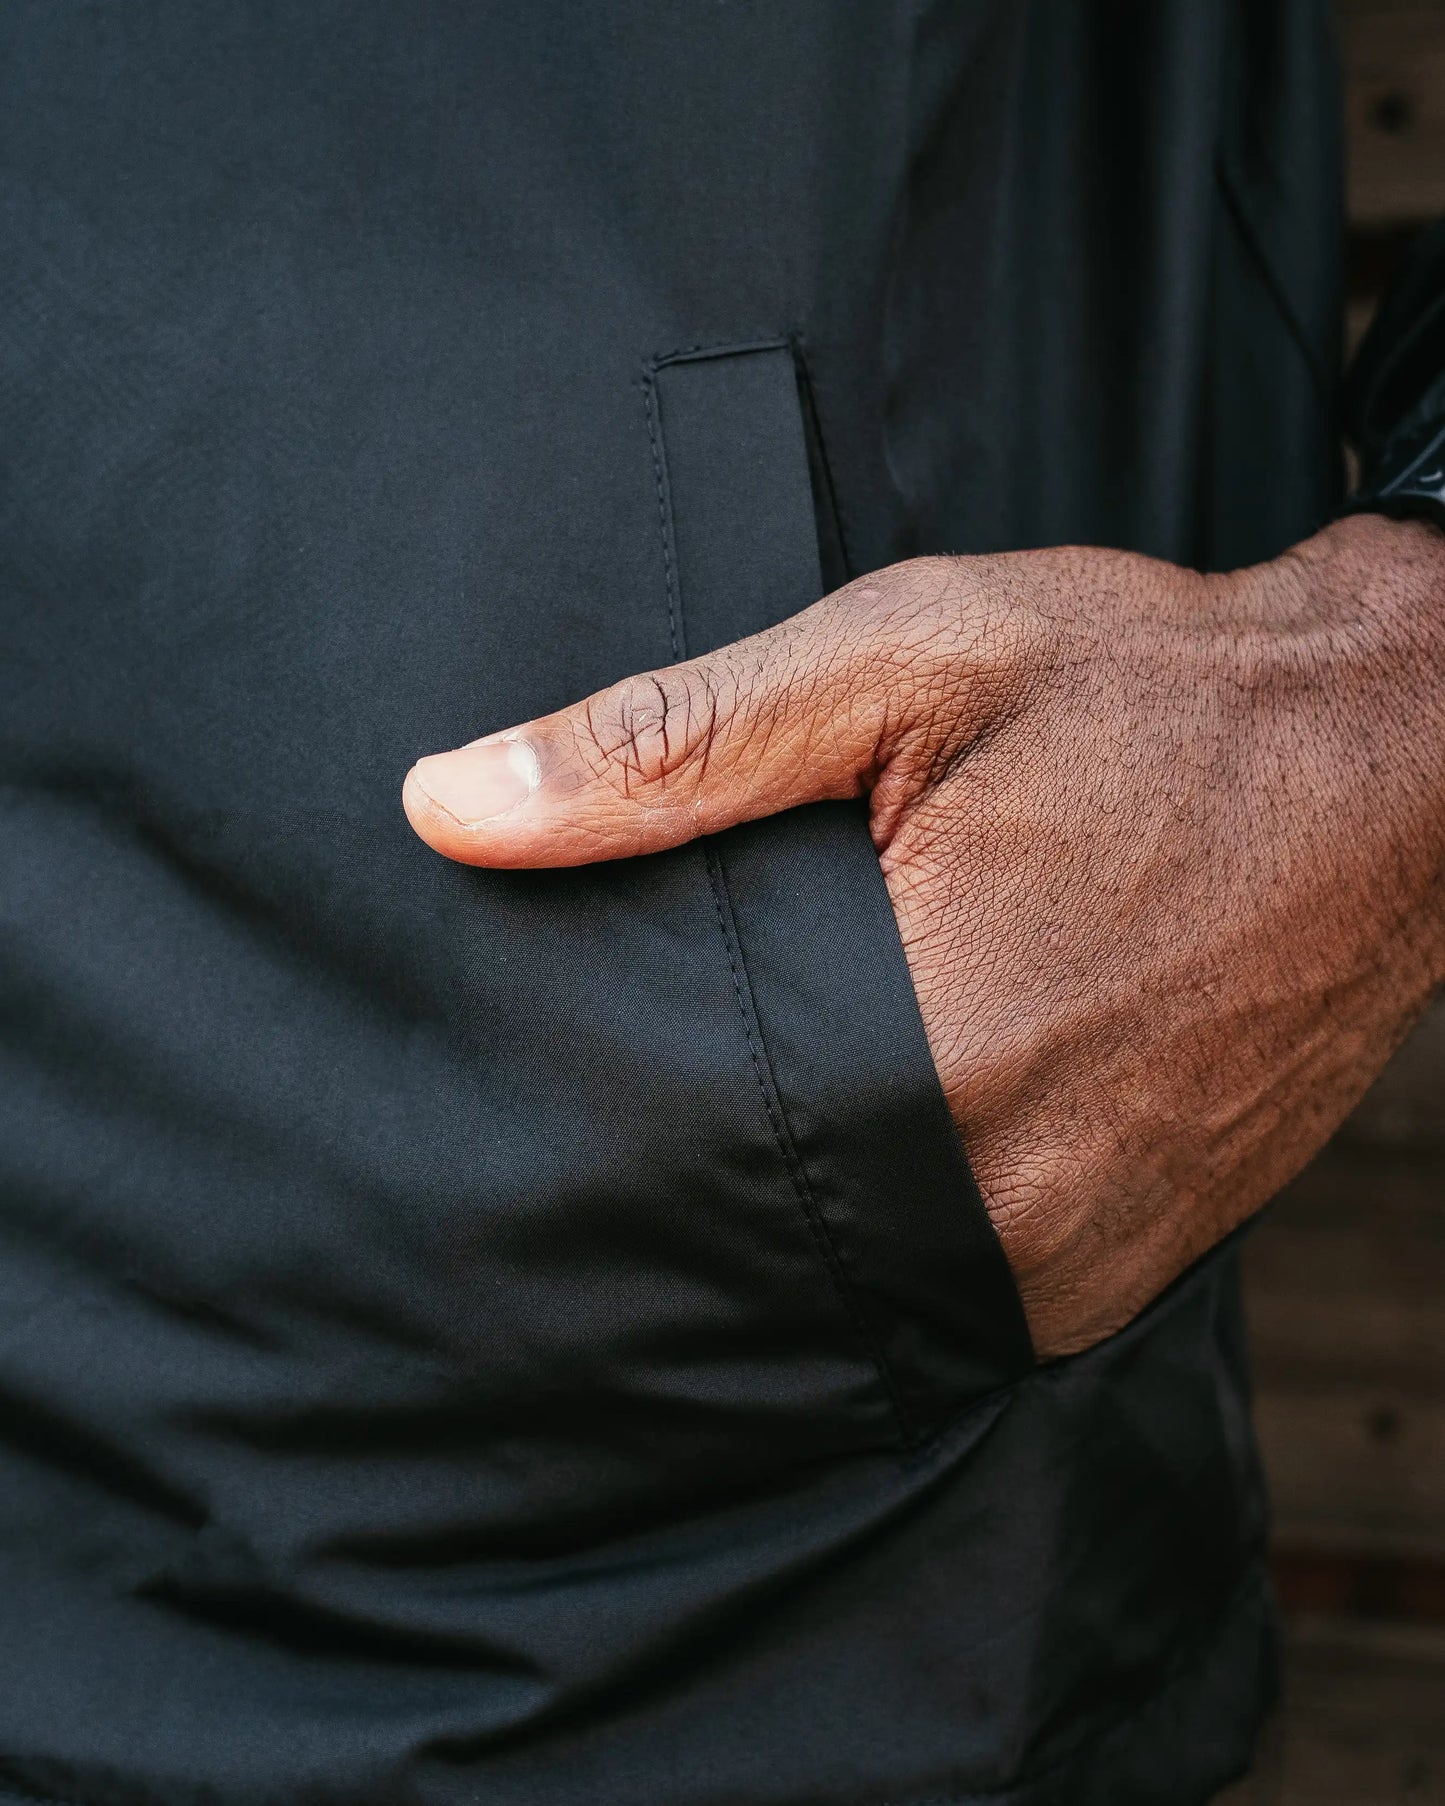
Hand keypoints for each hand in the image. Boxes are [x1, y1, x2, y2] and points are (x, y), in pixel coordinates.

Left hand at [403, 516, 1444, 1356]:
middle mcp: (1027, 1201)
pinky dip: (919, 1209)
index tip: (554, 1094)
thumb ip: (668, 746)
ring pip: (876, 1273)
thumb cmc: (1154, 694)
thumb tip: (451, 806)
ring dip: (821, 1195)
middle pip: (774, 1233)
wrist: (1393, 756)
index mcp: (944, 1064)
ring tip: (804, 1082)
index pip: (685, 1169)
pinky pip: (975, 1277)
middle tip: (690, 1056)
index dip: (600, 1128)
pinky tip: (911, 1111)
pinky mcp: (1146, 1252)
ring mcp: (1099, 1251)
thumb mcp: (901, 667)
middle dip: (708, 1160)